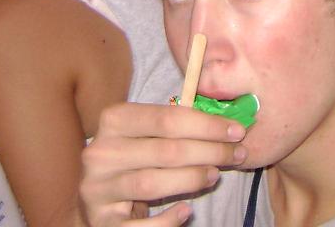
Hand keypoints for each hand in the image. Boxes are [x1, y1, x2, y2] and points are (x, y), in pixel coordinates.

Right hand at [80, 102, 247, 226]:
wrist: (99, 199)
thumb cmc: (135, 160)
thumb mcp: (147, 136)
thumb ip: (176, 126)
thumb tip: (228, 126)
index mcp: (113, 121)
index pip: (166, 118)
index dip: (206, 124)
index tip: (237, 131)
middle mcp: (100, 153)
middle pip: (164, 150)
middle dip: (208, 151)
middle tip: (236, 154)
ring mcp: (97, 188)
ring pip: (151, 183)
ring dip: (191, 179)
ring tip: (215, 175)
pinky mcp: (100, 221)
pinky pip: (137, 225)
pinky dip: (166, 220)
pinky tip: (186, 211)